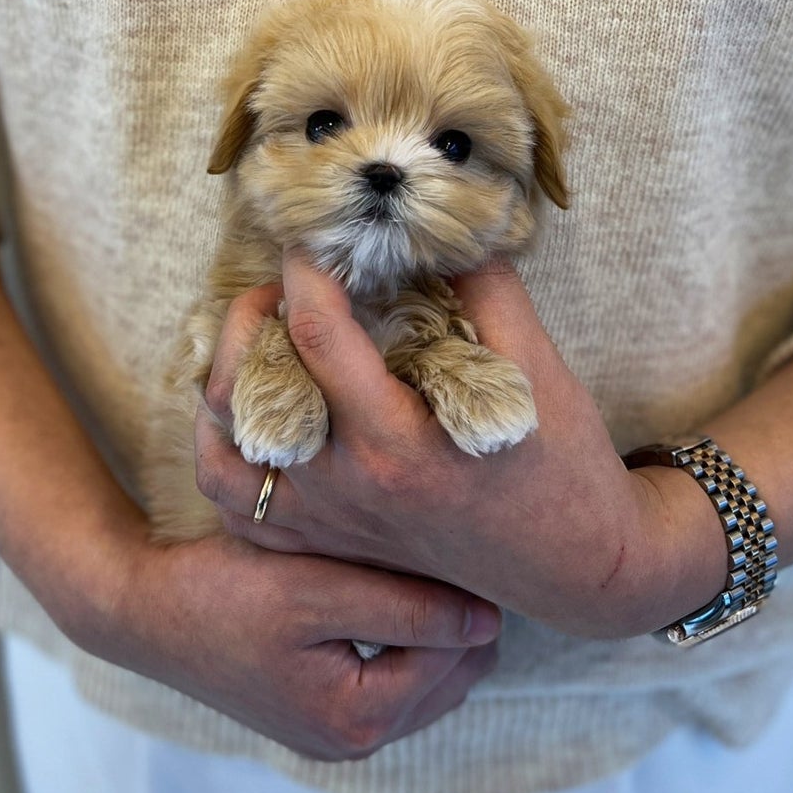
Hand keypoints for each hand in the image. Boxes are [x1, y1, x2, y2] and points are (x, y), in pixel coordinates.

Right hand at [60, 516, 501, 762]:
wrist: (141, 611)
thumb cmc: (221, 592)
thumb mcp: (317, 589)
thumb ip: (406, 606)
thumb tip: (491, 620)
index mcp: (356, 719)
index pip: (456, 655)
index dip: (464, 592)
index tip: (460, 535)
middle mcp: (351, 742)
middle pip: (452, 676)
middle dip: (455, 617)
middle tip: (447, 547)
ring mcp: (335, 734)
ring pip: (428, 679)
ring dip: (432, 627)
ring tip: (417, 563)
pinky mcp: (319, 714)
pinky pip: (394, 680)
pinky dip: (402, 639)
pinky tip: (386, 591)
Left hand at [195, 250, 697, 639]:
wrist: (570, 565)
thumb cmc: (559, 463)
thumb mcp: (536, 365)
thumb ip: (485, 286)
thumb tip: (434, 227)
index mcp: (398, 442)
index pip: (317, 335)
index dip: (308, 270)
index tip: (315, 238)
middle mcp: (346, 487)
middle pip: (251, 381)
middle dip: (257, 310)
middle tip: (285, 280)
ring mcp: (323, 522)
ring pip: (222, 440)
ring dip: (227, 375)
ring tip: (259, 336)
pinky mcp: (317, 542)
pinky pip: (232, 495)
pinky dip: (222, 443)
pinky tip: (249, 402)